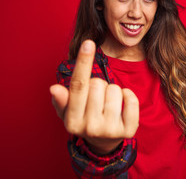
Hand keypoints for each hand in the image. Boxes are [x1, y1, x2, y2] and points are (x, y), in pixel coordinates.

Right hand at [50, 40, 138, 154]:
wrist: (103, 142)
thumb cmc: (84, 118)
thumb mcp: (69, 111)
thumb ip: (62, 100)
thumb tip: (54, 89)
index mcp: (72, 121)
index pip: (78, 86)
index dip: (83, 62)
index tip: (88, 43)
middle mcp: (90, 128)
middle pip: (97, 84)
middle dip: (98, 84)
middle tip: (96, 97)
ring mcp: (110, 130)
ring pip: (115, 89)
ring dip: (112, 90)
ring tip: (108, 102)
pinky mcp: (129, 130)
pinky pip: (131, 98)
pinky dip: (128, 95)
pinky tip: (122, 103)